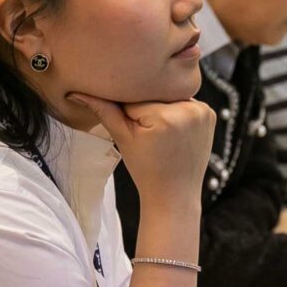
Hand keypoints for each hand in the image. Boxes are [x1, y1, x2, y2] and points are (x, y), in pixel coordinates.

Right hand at [69, 94, 214, 207]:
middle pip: (154, 95)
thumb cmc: (146, 170)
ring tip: (160, 134)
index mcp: (164, 116)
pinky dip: (177, 111)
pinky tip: (174, 131)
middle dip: (145, 107)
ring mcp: (203, 111)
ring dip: (162, 106)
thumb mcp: (122, 138)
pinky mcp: (211, 113)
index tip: (130, 129)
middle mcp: (188, 109)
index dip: (128, 112)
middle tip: (146, 133)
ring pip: (169, 96)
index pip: (135, 97)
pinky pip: (185, 102)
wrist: (175, 194)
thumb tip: (75, 92)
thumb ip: (103, 110)